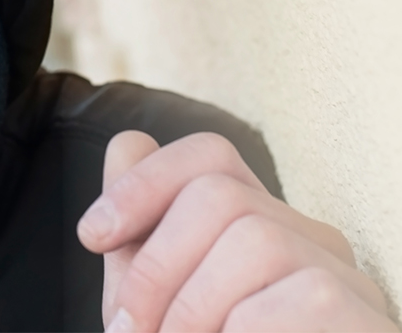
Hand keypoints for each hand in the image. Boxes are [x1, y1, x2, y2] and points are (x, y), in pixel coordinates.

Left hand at [77, 130, 396, 331]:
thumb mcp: (158, 306)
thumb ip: (141, 236)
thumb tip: (128, 143)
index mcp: (261, 224)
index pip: (210, 156)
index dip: (143, 182)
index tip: (92, 235)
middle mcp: (311, 239)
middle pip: (220, 194)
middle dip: (155, 265)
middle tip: (130, 331)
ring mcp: (346, 279)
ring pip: (254, 239)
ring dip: (190, 310)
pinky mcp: (364, 320)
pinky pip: (295, 299)